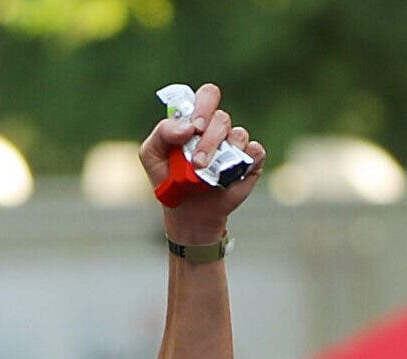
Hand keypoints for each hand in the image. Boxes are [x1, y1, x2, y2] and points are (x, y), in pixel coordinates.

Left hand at [139, 83, 265, 244]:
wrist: (186, 214)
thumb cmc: (169, 180)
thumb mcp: (151, 155)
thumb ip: (162, 133)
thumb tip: (187, 127)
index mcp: (196, 121)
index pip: (207, 96)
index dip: (203, 106)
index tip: (194, 127)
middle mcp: (218, 129)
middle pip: (221, 118)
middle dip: (208, 140)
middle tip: (197, 162)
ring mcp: (235, 145)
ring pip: (238, 135)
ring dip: (221, 155)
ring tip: (205, 175)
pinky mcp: (250, 162)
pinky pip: (255, 151)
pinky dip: (246, 160)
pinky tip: (230, 174)